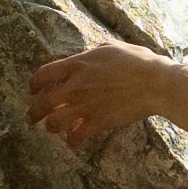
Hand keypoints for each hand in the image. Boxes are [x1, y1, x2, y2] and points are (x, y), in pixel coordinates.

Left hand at [19, 38, 178, 147]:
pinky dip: (72, 140)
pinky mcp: (97, 122)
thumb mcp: (112, 47)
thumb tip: (90, 55)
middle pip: (43, 102)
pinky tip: (74, 140)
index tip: (33, 90)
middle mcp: (76, 86)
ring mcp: (85, 105)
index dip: (34, 84)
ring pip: (55, 122)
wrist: (155, 84)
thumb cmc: (139, 62)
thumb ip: (95, 52)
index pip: (45, 74)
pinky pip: (76, 136)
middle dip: (34, 112)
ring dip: (51, 127)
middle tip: (32, 118)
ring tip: (52, 129)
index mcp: (78, 64)